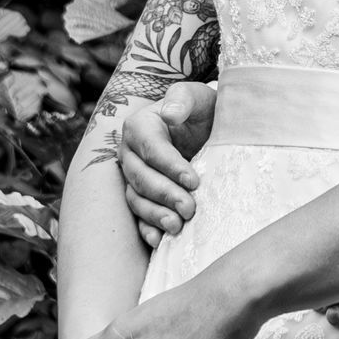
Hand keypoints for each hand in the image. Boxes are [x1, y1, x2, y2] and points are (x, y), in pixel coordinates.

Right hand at [118, 83, 214, 242]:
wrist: (209, 129)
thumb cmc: (204, 111)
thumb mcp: (199, 97)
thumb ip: (183, 99)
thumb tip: (170, 114)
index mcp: (139, 126)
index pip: (151, 149)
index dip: (170, 166)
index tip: (193, 180)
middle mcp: (130, 153)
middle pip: (140, 178)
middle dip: (165, 194)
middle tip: (190, 208)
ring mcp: (133, 177)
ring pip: (135, 199)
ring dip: (155, 215)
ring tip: (177, 226)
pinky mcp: (142, 197)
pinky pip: (137, 216)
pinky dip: (146, 229)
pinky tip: (159, 241)